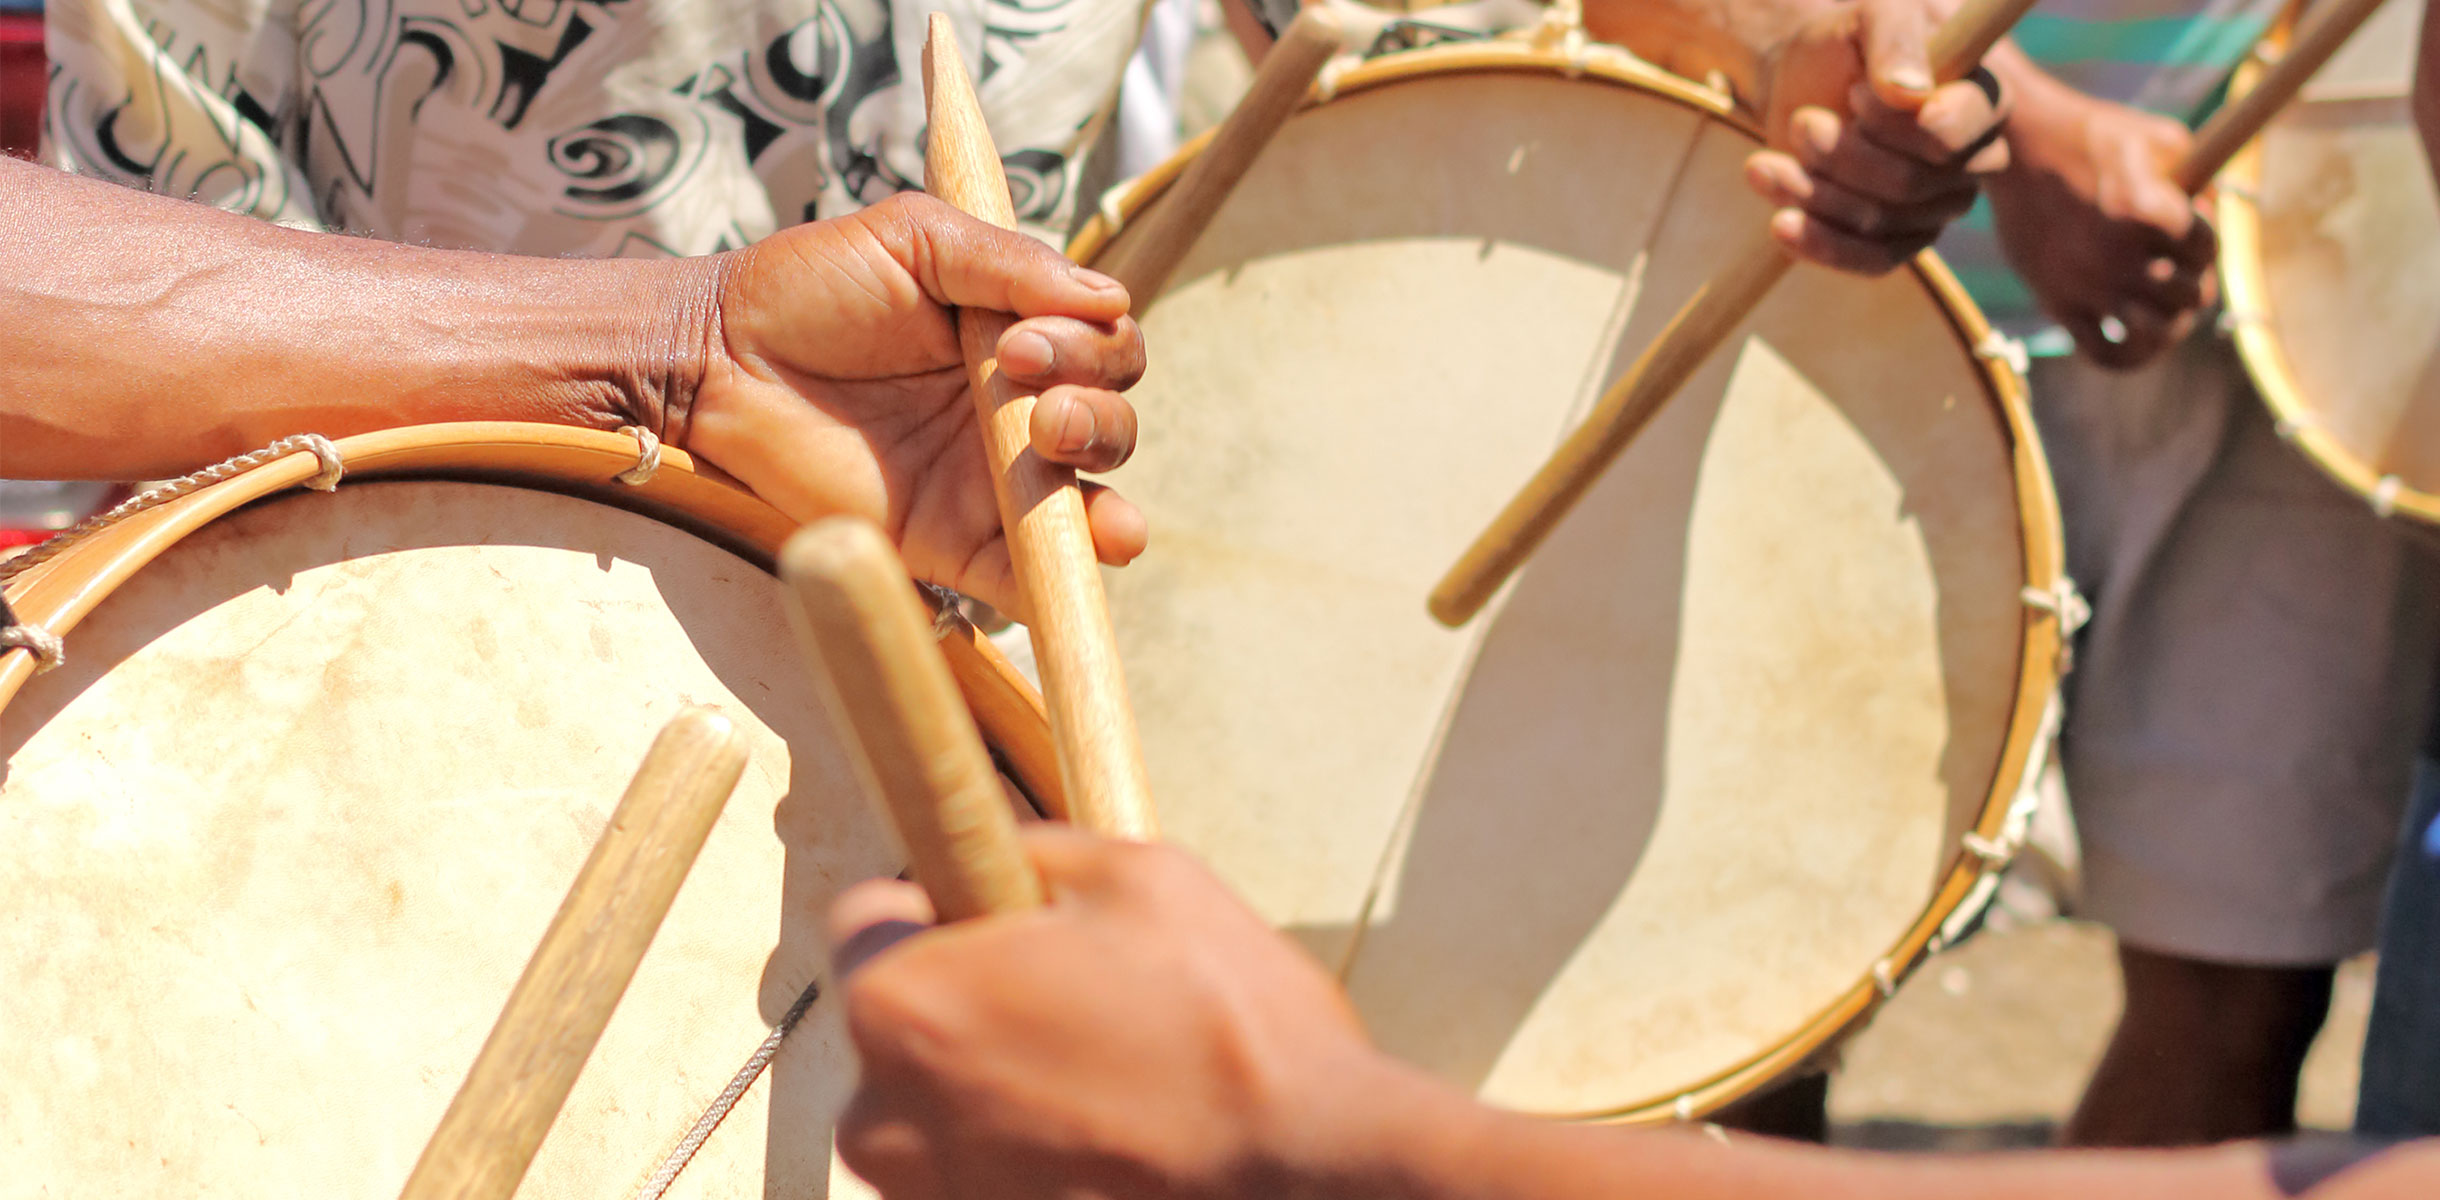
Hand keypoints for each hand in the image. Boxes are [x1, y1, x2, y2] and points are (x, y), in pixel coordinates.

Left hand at [675, 193, 1147, 615]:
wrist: (717, 362)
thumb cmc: (808, 289)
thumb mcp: (914, 241)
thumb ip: (1009, 263)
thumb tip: (1110, 296)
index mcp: (1018, 339)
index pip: (1106, 348)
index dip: (1088, 345)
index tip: (1018, 339)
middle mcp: (1015, 414)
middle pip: (1111, 422)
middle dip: (1096, 407)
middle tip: (1029, 393)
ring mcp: (989, 484)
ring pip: (1091, 497)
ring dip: (1099, 472)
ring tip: (1050, 442)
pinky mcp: (953, 545)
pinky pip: (1029, 575)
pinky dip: (1068, 574)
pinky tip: (1090, 546)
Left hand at [828, 826, 1395, 1198]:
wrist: (1305, 1172)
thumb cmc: (1224, 1022)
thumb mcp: (1138, 876)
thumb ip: (1038, 852)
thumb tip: (1003, 851)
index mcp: (900, 1002)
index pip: (867, 917)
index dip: (944, 903)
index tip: (1005, 919)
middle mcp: (879, 1115)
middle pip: (899, 1022)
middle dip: (969, 1003)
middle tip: (1077, 1000)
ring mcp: (922, 1196)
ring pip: (936, 1106)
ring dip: (997, 1085)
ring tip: (1106, 1078)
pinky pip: (978, 1172)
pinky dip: (1028, 1153)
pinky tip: (1109, 1134)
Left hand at [1744, 0, 2010, 273]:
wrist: (1802, 84)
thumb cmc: (1844, 45)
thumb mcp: (1869, 16)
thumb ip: (1895, 40)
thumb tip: (1909, 92)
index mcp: (1983, 100)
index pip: (1956, 132)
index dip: (1898, 124)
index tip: (1856, 95)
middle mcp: (1973, 159)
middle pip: (1908, 182)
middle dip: (1841, 154)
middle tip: (1803, 121)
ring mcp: (1938, 207)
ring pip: (1878, 221)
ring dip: (1813, 191)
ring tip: (1766, 163)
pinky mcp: (1900, 242)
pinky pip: (1871, 260)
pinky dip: (1819, 243)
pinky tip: (1780, 223)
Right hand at [1987, 89, 2211, 368]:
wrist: (2017, 148)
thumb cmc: (2093, 135)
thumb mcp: (2159, 137)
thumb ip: (2199, 177)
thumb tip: (2210, 218)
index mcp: (2149, 212)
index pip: (2207, 250)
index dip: (2205, 240)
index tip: (2188, 228)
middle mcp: (2120, 255)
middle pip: (2192, 296)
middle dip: (2195, 282)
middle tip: (2180, 270)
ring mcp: (2088, 284)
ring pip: (2157, 333)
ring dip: (2171, 324)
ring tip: (2166, 310)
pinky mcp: (2059, 302)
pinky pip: (2105, 353)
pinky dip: (2130, 355)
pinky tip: (2134, 336)